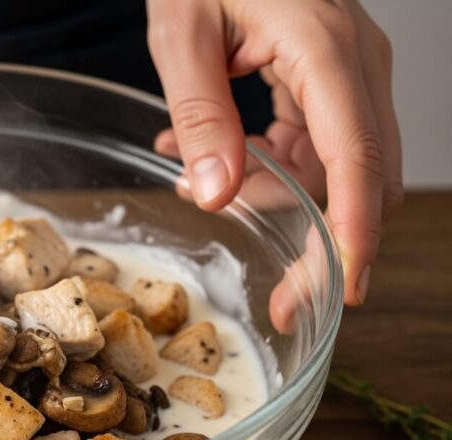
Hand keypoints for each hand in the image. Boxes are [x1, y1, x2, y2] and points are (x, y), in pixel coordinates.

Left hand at [147, 0, 401, 305]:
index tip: (345, 285)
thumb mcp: (181, 32)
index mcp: (325, 47)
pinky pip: (315, 143)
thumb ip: (199, 114)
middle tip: (282, 299)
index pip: (356, 156)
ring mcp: (348, 72)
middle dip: (323, 243)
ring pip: (338, 168)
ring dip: (275, 196)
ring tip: (192, 179)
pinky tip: (211, 153)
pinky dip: (268, 164)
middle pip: (364, 176)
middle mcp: (355, 63)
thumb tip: (216, 193)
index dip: (355, 230)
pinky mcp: (330, 78)